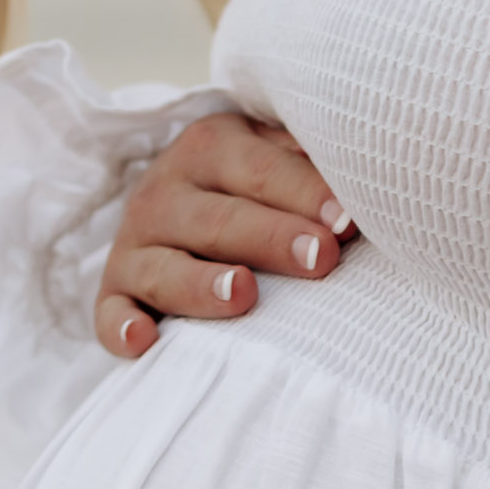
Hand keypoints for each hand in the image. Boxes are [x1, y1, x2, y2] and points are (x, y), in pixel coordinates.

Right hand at [95, 112, 353, 357]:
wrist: (177, 207)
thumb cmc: (255, 192)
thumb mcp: (278, 159)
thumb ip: (316, 167)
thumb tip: (379, 184)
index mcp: (213, 147)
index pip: (262, 169)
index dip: (307, 193)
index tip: (350, 222)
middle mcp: (167, 192)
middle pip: (220, 219)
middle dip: (271, 238)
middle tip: (321, 259)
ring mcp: (136, 244)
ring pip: (166, 267)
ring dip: (200, 283)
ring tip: (243, 294)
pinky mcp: (115, 292)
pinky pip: (110, 313)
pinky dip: (121, 328)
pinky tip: (144, 342)